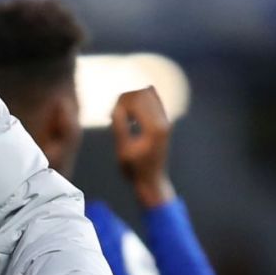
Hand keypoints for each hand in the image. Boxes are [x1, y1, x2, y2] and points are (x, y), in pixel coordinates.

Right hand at [111, 86, 175, 207]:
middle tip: (114, 116)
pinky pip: (153, 101)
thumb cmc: (134, 169)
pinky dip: (139, 103)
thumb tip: (116, 109)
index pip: (136, 100)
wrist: (152, 180)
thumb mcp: (123, 151)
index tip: (110, 116)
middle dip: (125, 100)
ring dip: (131, 101)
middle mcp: (163, 121)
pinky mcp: (165, 122)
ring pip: (148, 94)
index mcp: (153, 128)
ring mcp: (166, 121)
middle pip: (142, 94)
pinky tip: (131, 117)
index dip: (119, 103)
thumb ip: (120, 128)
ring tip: (122, 117)